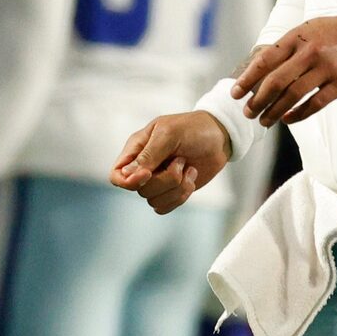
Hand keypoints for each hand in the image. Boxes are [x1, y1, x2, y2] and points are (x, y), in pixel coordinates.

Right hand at [112, 111, 232, 215]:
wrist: (220, 137)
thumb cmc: (193, 128)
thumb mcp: (169, 134)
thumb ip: (148, 154)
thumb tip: (127, 175)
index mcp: (136, 149)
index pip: (116, 174)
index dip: (126, 181)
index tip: (147, 174)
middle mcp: (144, 167)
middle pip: (138, 190)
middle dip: (164, 180)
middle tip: (181, 160)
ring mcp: (158, 180)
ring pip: (153, 200)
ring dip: (176, 187)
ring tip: (188, 168)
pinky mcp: (172, 191)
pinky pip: (165, 207)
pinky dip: (181, 196)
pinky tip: (191, 178)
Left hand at [234, 13, 336, 124]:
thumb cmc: (334, 32)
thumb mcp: (308, 29)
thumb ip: (286, 47)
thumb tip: (258, 68)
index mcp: (298, 37)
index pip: (265, 60)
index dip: (248, 79)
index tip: (235, 93)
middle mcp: (310, 52)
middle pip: (276, 82)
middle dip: (258, 100)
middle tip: (248, 112)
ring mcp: (327, 68)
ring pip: (293, 96)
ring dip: (275, 111)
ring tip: (264, 120)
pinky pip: (315, 104)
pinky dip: (298, 114)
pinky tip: (287, 119)